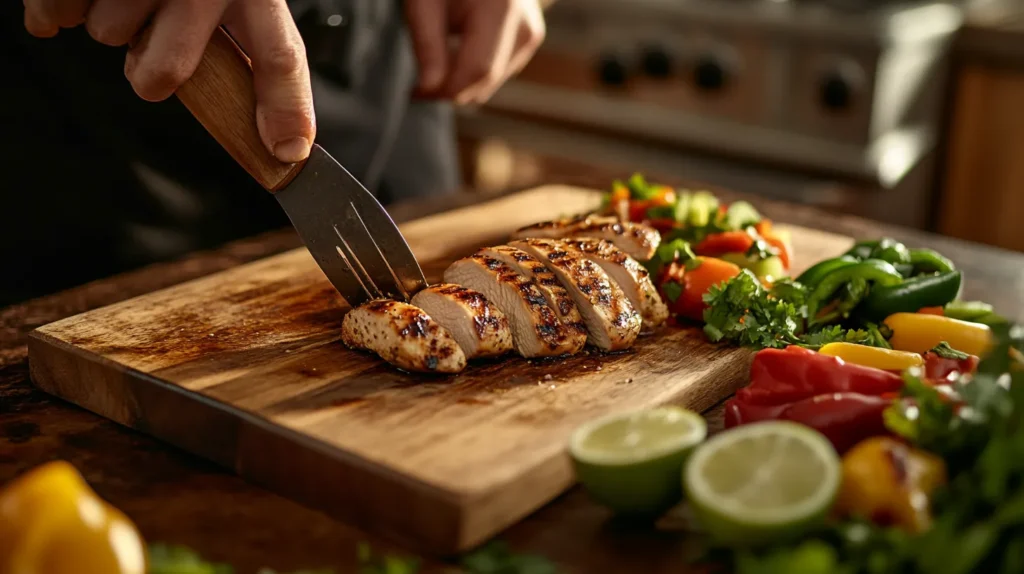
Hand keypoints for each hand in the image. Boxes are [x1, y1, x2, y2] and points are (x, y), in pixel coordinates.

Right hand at [22, 0, 315, 162]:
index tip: (285, 151)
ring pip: (109, 35)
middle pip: (165, 72)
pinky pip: (59, 10)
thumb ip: (264, 57)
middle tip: (153, 47)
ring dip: (113, 24)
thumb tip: (288, 143)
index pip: (280, 58)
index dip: (285, 111)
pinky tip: (82, 0)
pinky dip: (58, 12)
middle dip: (149, 74)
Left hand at [405, 0, 545, 104]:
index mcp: (501, 8)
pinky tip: (456, 49)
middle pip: (486, 80)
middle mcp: (525, 24)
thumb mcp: (425, 1)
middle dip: (450, 88)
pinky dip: (472, 70)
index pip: (478, 69)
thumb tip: (429, 89)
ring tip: (436, 55)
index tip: (414, 92)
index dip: (445, 89)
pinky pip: (497, 71)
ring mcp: (531, 33)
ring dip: (459, 80)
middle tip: (416, 84)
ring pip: (490, 81)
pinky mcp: (530, 39)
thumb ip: (427, 45)